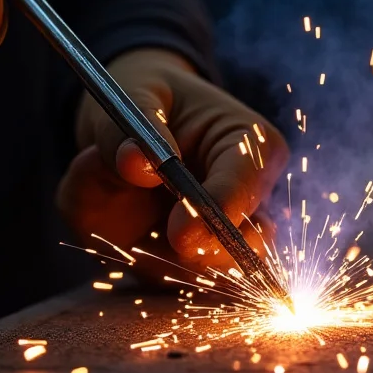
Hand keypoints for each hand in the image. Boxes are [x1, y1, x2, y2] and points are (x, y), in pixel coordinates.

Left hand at [56, 49, 289, 268]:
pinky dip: (136, 262)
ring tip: (128, 232)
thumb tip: (136, 164)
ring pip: (208, 274)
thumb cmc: (144, 96)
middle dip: (205, 254)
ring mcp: (221, 233)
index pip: (249, 185)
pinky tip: (123, 237)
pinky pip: (167, 278)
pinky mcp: (189, 259)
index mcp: (249, 144)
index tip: (183, 232)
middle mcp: (246, 196)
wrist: (134, 117)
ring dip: (161, 261)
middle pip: (246, 246)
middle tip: (168, 244)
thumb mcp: (130, 94)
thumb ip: (125, 129)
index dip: (221, 212)